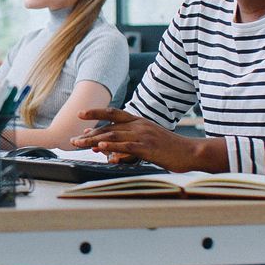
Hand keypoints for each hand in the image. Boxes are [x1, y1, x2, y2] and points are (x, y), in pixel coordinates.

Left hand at [69, 108, 206, 169]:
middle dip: (89, 133)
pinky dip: (112, 147)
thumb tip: (107, 148)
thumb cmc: (170, 148)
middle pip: (109, 127)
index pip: (113, 114)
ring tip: (80, 144)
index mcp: (139, 121)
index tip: (80, 114)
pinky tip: (101, 148)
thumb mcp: (148, 140)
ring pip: (113, 136)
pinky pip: (126, 146)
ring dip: (94, 141)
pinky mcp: (148, 147)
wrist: (191, 151)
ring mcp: (143, 135)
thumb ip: (129, 141)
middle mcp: (139, 125)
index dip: (96, 113)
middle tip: (73, 140)